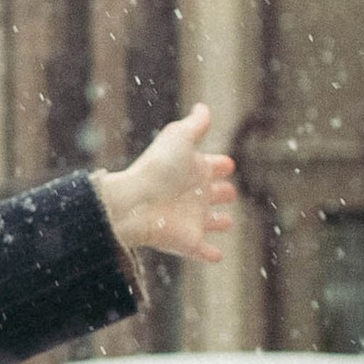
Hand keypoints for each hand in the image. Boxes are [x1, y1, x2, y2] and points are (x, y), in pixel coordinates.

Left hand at [97, 104, 236, 264]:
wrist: (136, 202)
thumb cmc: (158, 168)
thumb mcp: (179, 138)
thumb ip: (195, 124)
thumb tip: (203, 107)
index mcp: (193, 170)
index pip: (213, 166)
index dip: (220, 165)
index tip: (226, 164)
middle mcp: (193, 194)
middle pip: (214, 194)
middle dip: (223, 192)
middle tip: (227, 191)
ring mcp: (192, 220)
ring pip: (212, 222)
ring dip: (220, 222)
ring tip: (227, 222)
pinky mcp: (189, 242)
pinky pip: (203, 252)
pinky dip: (210, 255)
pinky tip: (217, 256)